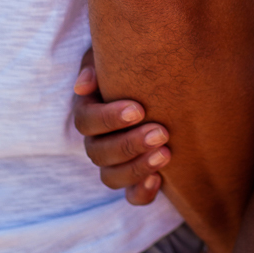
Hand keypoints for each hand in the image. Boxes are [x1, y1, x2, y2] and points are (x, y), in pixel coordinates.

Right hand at [72, 48, 170, 205]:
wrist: (169, 83)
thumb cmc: (139, 65)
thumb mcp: (117, 56)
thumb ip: (97, 63)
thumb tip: (84, 85)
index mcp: (90, 110)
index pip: (85, 121)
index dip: (108, 118)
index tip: (139, 109)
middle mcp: (97, 140)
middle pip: (98, 152)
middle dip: (129, 144)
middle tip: (161, 132)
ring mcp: (114, 163)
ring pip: (111, 177)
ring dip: (136, 168)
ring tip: (166, 154)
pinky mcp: (135, 179)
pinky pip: (131, 196)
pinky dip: (141, 193)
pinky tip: (159, 180)